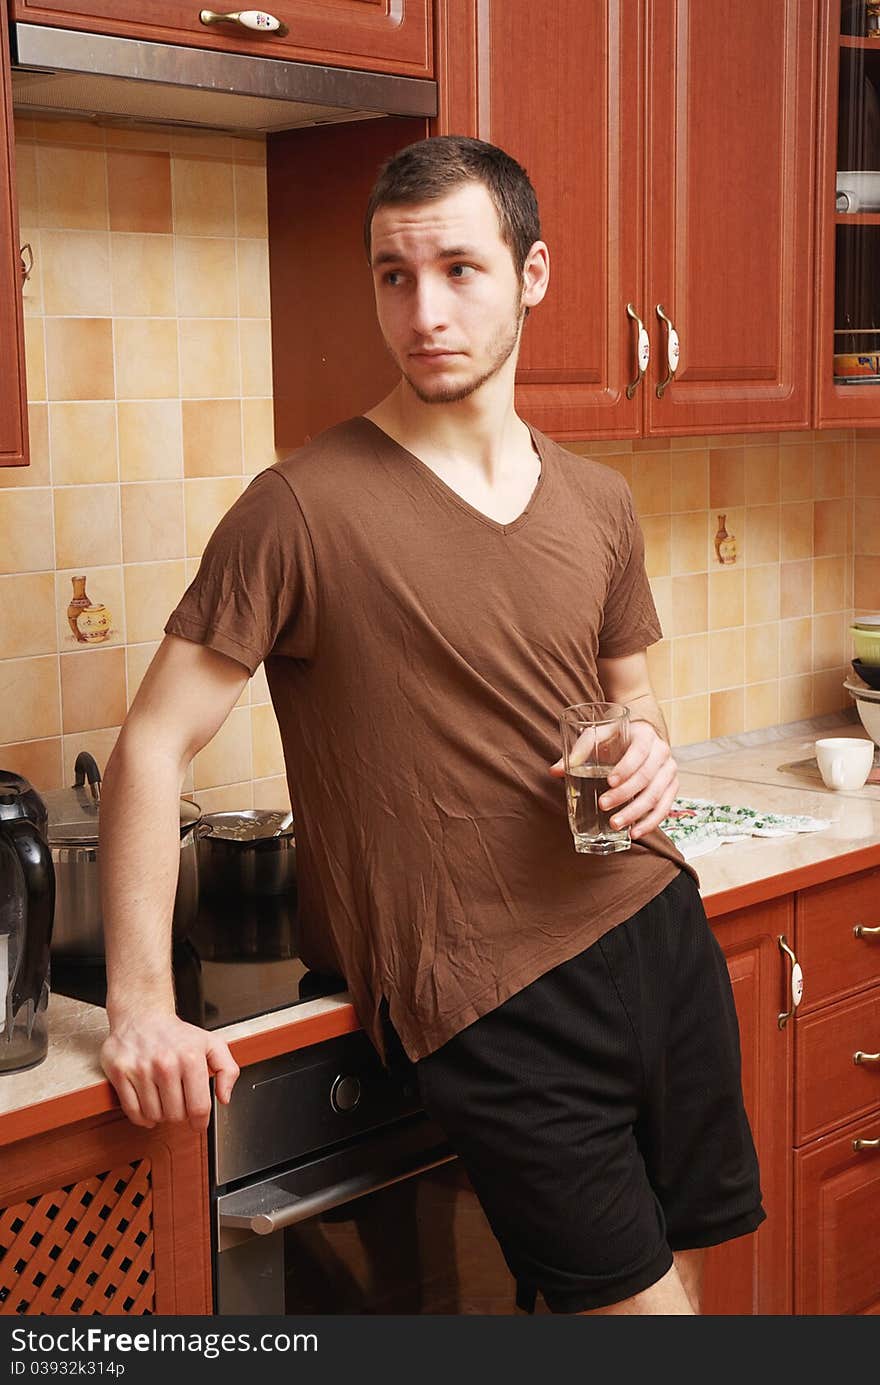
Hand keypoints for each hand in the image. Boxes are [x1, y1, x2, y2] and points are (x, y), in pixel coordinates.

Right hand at [100, 1012, 239, 1130]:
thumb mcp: (212, 1044)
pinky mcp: (120, 1073)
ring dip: (160, 1114)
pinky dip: (142, 1116)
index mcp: (190, 1057)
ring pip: (154, 1115)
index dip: (200, 1122)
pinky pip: (132, 1112)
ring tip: (163, 1099)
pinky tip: (148, 1105)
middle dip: (180, 1114)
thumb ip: (227, 1070)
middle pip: (176, 1115)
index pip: (198, 1107)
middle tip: (178, 1102)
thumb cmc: (177, 1034)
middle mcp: (165, 1063)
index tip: (198, 1124)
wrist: (143, 1016)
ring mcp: (140, 1069)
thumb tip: (224, 1097)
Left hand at [550, 718, 677, 840]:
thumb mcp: (598, 735)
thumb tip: (555, 771)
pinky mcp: (671, 787)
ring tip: (615, 825)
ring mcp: (669, 771)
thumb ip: (579, 751)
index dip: (626, 768)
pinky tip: (634, 833)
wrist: (641, 735)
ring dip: (636, 813)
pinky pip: (665, 808)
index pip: (639, 752)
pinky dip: (651, 822)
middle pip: (647, 777)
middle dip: (625, 795)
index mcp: (645, 735)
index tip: (609, 782)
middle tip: (603, 806)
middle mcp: (662, 752)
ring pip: (657, 796)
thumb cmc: (616, 737)